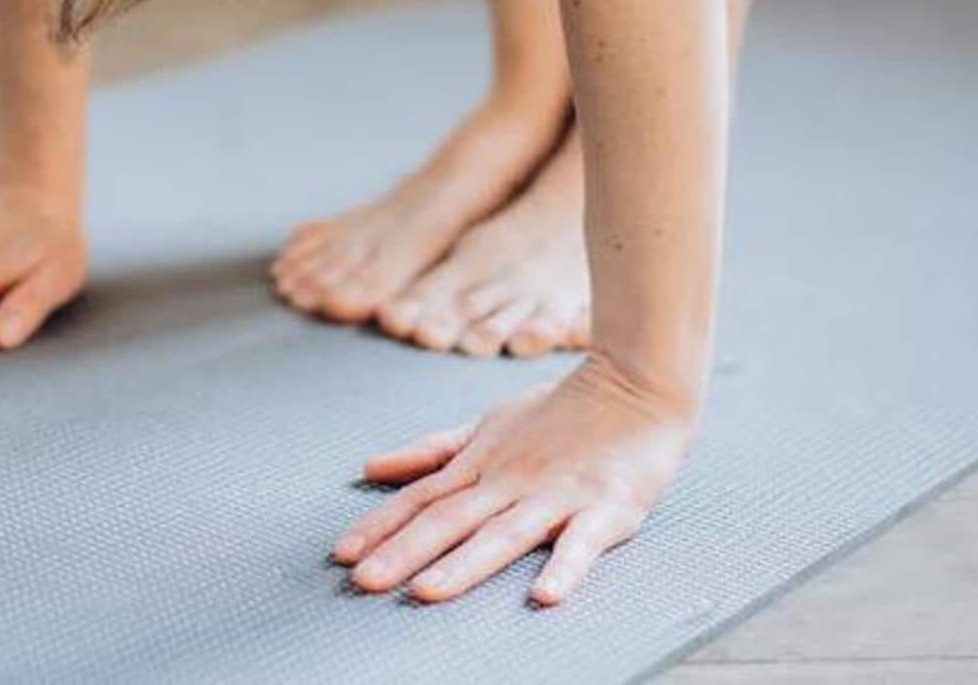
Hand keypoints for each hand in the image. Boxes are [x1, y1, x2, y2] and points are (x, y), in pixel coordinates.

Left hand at [331, 356, 696, 605]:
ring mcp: (557, 495)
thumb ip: (431, 450)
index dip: (380, 525)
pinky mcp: (607, 508)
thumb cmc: (560, 410)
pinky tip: (544, 595)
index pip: (421, 498)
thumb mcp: (487, 424)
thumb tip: (371, 466)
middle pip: (450, 520)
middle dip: (404, 552)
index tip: (341, 553)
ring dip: (466, 564)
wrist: (636, 383)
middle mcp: (511, 481)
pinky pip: (583, 542)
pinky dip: (565, 567)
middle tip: (364, 582)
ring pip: (504, 534)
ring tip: (428, 591)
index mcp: (481, 464)